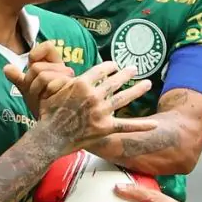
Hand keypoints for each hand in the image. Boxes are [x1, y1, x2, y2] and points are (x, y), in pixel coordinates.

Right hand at [8, 61, 155, 151]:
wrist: (50, 136)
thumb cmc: (47, 114)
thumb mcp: (52, 91)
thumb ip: (65, 82)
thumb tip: (70, 75)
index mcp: (81, 84)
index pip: (100, 70)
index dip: (109, 66)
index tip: (114, 65)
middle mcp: (94, 96)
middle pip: (115, 81)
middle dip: (126, 74)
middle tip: (134, 69)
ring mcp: (101, 112)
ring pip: (124, 98)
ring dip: (137, 89)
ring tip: (147, 83)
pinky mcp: (106, 127)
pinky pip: (126, 125)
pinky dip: (141, 125)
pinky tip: (154, 124)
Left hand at [9, 41, 74, 116]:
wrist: (54, 125)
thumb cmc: (44, 107)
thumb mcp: (30, 91)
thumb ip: (19, 78)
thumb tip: (6, 68)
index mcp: (55, 66)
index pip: (47, 47)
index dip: (36, 52)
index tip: (31, 61)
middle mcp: (65, 71)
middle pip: (36, 67)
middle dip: (29, 83)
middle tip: (37, 95)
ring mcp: (71, 80)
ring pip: (41, 75)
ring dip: (35, 91)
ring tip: (43, 100)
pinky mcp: (73, 89)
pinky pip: (51, 85)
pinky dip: (44, 95)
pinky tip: (49, 102)